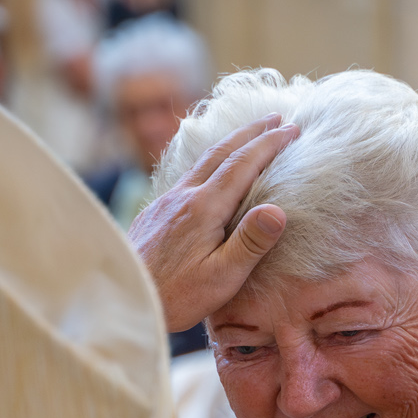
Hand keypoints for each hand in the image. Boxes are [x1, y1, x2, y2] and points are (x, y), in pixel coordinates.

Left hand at [129, 115, 299, 331]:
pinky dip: (210, 161)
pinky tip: (211, 170)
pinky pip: (188, 175)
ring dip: (230, 143)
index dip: (269, 144)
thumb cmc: (176, 296)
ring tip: (248, 135)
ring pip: (202, 161)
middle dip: (251, 132)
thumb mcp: (221, 276)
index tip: (292, 130)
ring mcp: (167, 202)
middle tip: (276, 117)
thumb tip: (278, 210)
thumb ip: (250, 242)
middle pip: (221, 152)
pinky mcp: (156, 212)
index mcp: (204, 208)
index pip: (243, 164)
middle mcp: (184, 196)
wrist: (125, 299)